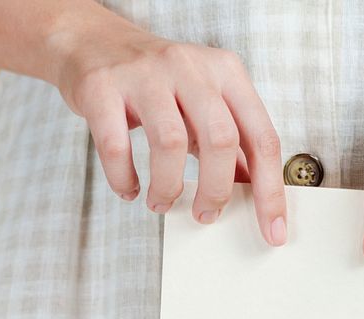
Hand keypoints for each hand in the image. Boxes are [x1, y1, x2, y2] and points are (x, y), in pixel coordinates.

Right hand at [52, 10, 286, 244]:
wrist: (90, 41)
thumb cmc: (155, 83)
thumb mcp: (203, 105)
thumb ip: (230, 145)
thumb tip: (253, 192)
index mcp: (225, 73)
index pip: (262, 138)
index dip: (270, 192)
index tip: (273, 232)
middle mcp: (190, 67)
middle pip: (220, 139)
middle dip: (216, 191)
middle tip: (204, 214)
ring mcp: (145, 74)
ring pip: (171, 143)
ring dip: (168, 187)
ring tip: (161, 202)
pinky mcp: (102, 87)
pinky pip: (117, 146)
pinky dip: (124, 178)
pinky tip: (129, 188)